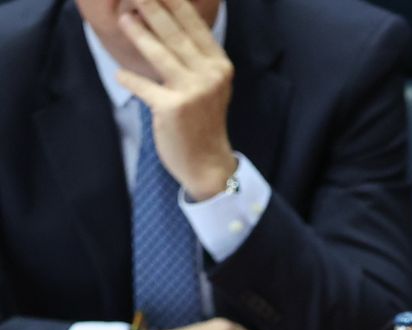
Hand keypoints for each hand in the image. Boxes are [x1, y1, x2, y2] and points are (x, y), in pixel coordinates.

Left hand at [115, 0, 235, 199]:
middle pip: (176, 35)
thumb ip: (193, 58)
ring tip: (124, 18)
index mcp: (220, 66)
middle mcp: (210, 75)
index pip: (195, 27)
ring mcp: (193, 92)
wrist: (208, 162)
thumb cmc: (203, 121)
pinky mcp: (173, 108)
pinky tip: (121, 75)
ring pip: (159, 54)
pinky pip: (143, 86)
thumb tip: (163, 24)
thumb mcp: (208, 85)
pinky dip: (129, 80)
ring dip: (138, 34)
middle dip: (153, 9)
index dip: (175, 4)